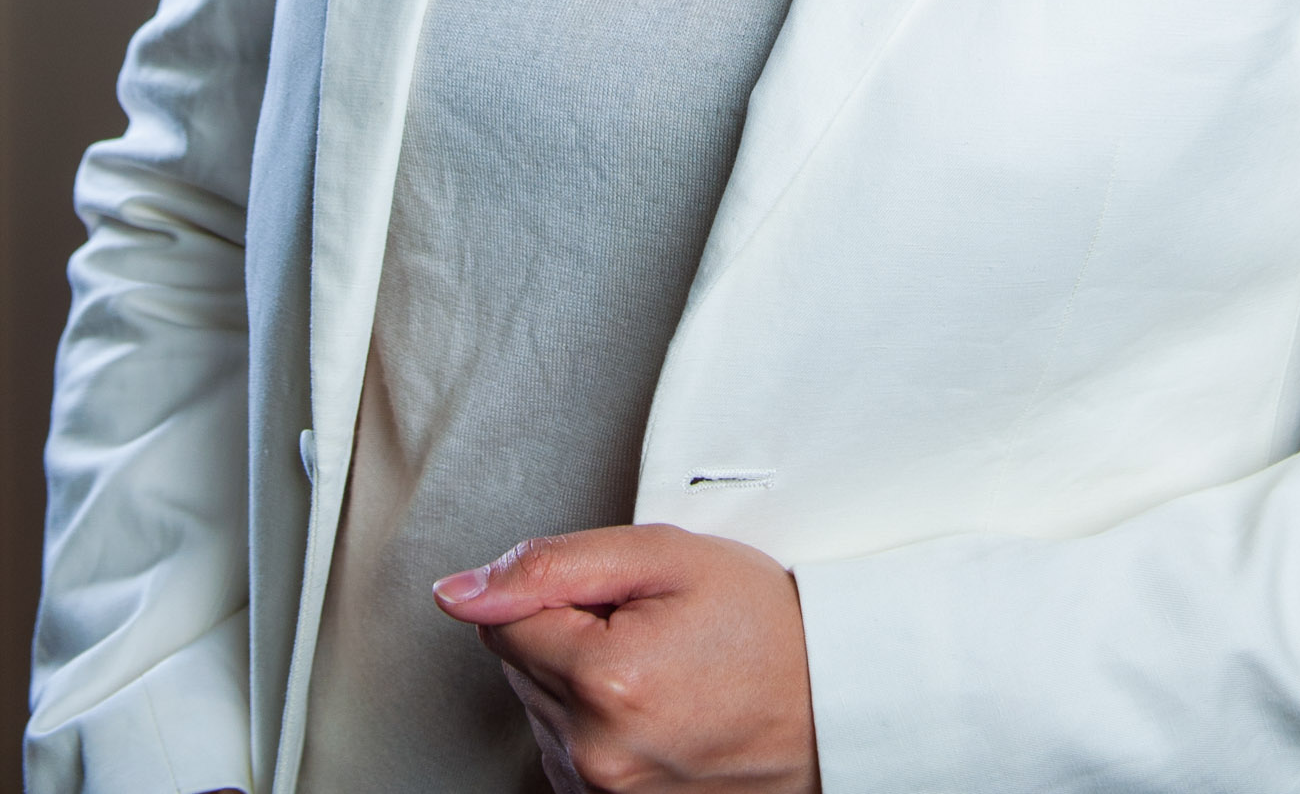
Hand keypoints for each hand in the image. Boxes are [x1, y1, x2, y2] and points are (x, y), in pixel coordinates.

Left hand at [433, 523, 818, 792]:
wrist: (827, 703)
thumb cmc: (763, 627)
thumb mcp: (666, 557)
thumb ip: (553, 564)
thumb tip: (461, 590)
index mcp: (604, 681)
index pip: (506, 619)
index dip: (562, 593)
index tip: (619, 597)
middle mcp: (595, 754)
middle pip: (522, 667)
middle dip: (570, 635)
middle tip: (648, 625)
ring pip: (542, 710)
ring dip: (580, 682)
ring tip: (659, 666)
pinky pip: (566, 753)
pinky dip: (596, 725)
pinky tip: (652, 705)